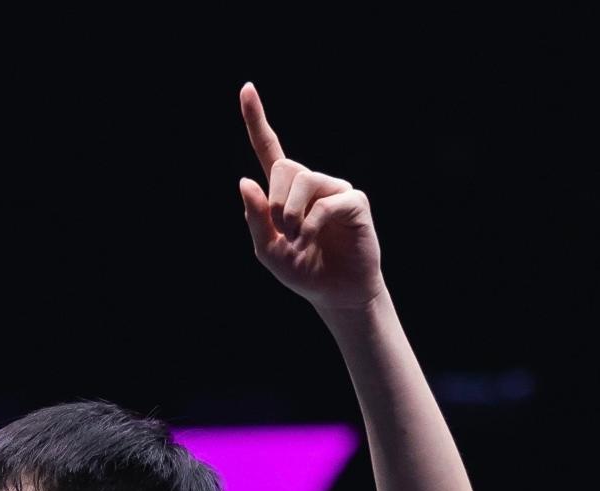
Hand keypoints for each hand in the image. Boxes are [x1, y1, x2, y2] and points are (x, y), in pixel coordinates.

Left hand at [238, 82, 386, 313]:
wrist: (335, 294)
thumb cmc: (303, 270)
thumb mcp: (267, 249)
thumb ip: (254, 218)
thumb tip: (245, 180)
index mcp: (285, 191)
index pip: (269, 149)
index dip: (256, 120)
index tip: (246, 88)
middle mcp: (311, 183)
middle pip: (284, 166)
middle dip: (274, 201)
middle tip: (282, 231)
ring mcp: (334, 189)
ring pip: (302, 179)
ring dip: (288, 213)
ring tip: (296, 238)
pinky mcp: (354, 201)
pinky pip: (324, 202)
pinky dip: (309, 224)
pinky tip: (307, 240)